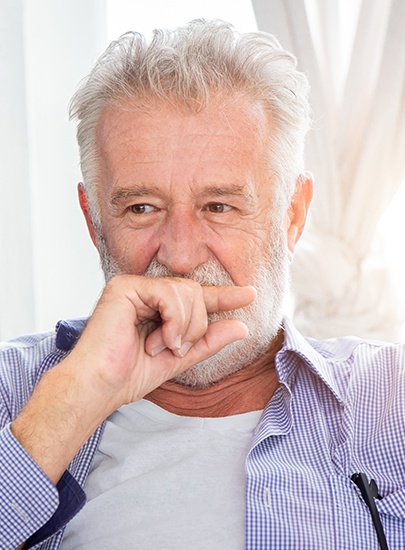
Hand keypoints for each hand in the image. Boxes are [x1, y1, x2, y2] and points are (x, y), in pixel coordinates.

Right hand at [71, 274, 255, 409]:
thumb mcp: (179, 359)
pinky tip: (159, 340)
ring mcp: (135, 286)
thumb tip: (241, 327)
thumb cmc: (129, 375)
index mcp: (158, 308)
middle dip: (197, 325)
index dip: (224, 296)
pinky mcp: (125, 286)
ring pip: (187, 291)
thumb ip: (208, 342)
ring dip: (185, 327)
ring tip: (164, 347)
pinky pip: (169, 293)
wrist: (99, 387)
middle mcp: (147, 292)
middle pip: (195, 292)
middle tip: (177, 349)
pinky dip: (174, 320)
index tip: (250, 295)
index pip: (197, 296)